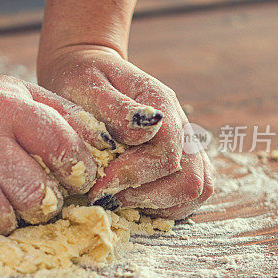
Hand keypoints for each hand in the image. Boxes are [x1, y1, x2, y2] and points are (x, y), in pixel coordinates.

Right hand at [0, 73, 113, 233]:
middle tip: (36, 208)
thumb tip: (108, 145)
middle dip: (40, 208)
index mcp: (9, 103)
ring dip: (1, 223)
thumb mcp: (21, 95)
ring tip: (2, 219)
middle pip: (28, 187)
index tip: (75, 184)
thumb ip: (65, 116)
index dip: (77, 173)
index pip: (60, 144)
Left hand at [37, 45, 213, 219]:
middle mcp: (182, 125)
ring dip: (156, 205)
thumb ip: (116, 108)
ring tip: (117, 198)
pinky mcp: (179, 162)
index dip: (133, 175)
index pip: (167, 153)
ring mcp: (185, 145)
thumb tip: (144, 131)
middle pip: (190, 179)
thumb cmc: (81, 78)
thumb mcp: (88, 84)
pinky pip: (187, 195)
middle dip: (145, 196)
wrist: (85, 71)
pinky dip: (162, 206)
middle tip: (106, 196)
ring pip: (196, 190)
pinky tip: (130, 199)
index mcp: (161, 103)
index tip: (99, 185)